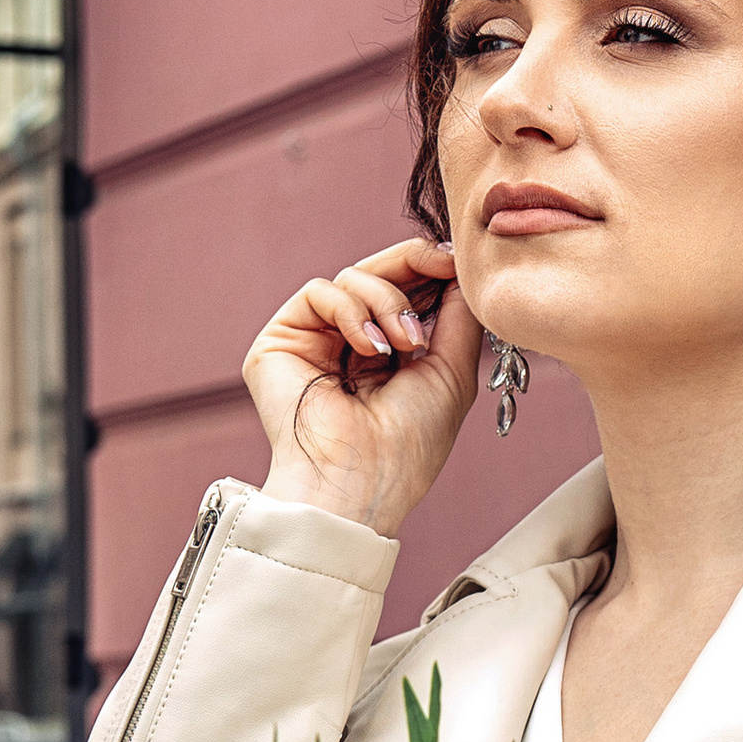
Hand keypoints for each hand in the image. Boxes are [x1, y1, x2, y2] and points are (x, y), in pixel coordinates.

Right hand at [243, 235, 482, 536]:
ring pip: (352, 278)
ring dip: (388, 302)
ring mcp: (314, 341)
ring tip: (405, 345)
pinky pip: (319, 291)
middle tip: (441, 266)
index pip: (407, 292)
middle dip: (414, 267)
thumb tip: (460, 267)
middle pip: (379, 275)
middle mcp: (349, 345)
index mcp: (389, 356)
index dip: (431, 269)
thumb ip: (458, 315)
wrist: (362, 480)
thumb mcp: (452, 371)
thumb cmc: (410, 442)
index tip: (456, 261)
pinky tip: (369, 347)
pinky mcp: (282, 340)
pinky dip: (351, 309)